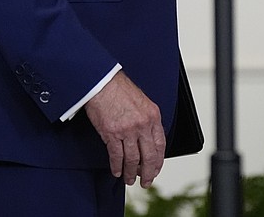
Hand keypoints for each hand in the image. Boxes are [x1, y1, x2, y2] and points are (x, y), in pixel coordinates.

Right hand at [84, 70, 165, 186]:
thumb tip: (148, 139)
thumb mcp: (143, 103)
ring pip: (132, 159)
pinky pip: (116, 156)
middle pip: (148, 156)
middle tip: (146, 181)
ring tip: (130, 179)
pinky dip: (117, 166)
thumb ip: (147, 120)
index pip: (160, 145)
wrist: (103, 83)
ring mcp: (127, 130)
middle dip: (147, 172)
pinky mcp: (112, 134)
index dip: (158, 161)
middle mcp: (142, 124)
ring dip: (131, 172)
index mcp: (153, 116)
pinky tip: (117, 171)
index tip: (155, 169)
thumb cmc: (120, 90)